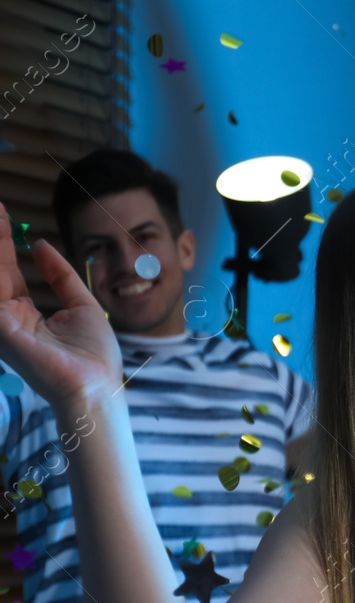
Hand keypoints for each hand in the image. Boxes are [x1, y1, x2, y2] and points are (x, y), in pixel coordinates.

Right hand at [0, 200, 122, 410]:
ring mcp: (2, 324)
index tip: (3, 216)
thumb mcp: (82, 305)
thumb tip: (40, 245)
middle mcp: (7, 318)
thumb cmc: (94, 355)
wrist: (97, 386)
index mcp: (24, 315)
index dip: (4, 245)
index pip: (7, 273)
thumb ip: (61, 275)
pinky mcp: (2, 329)